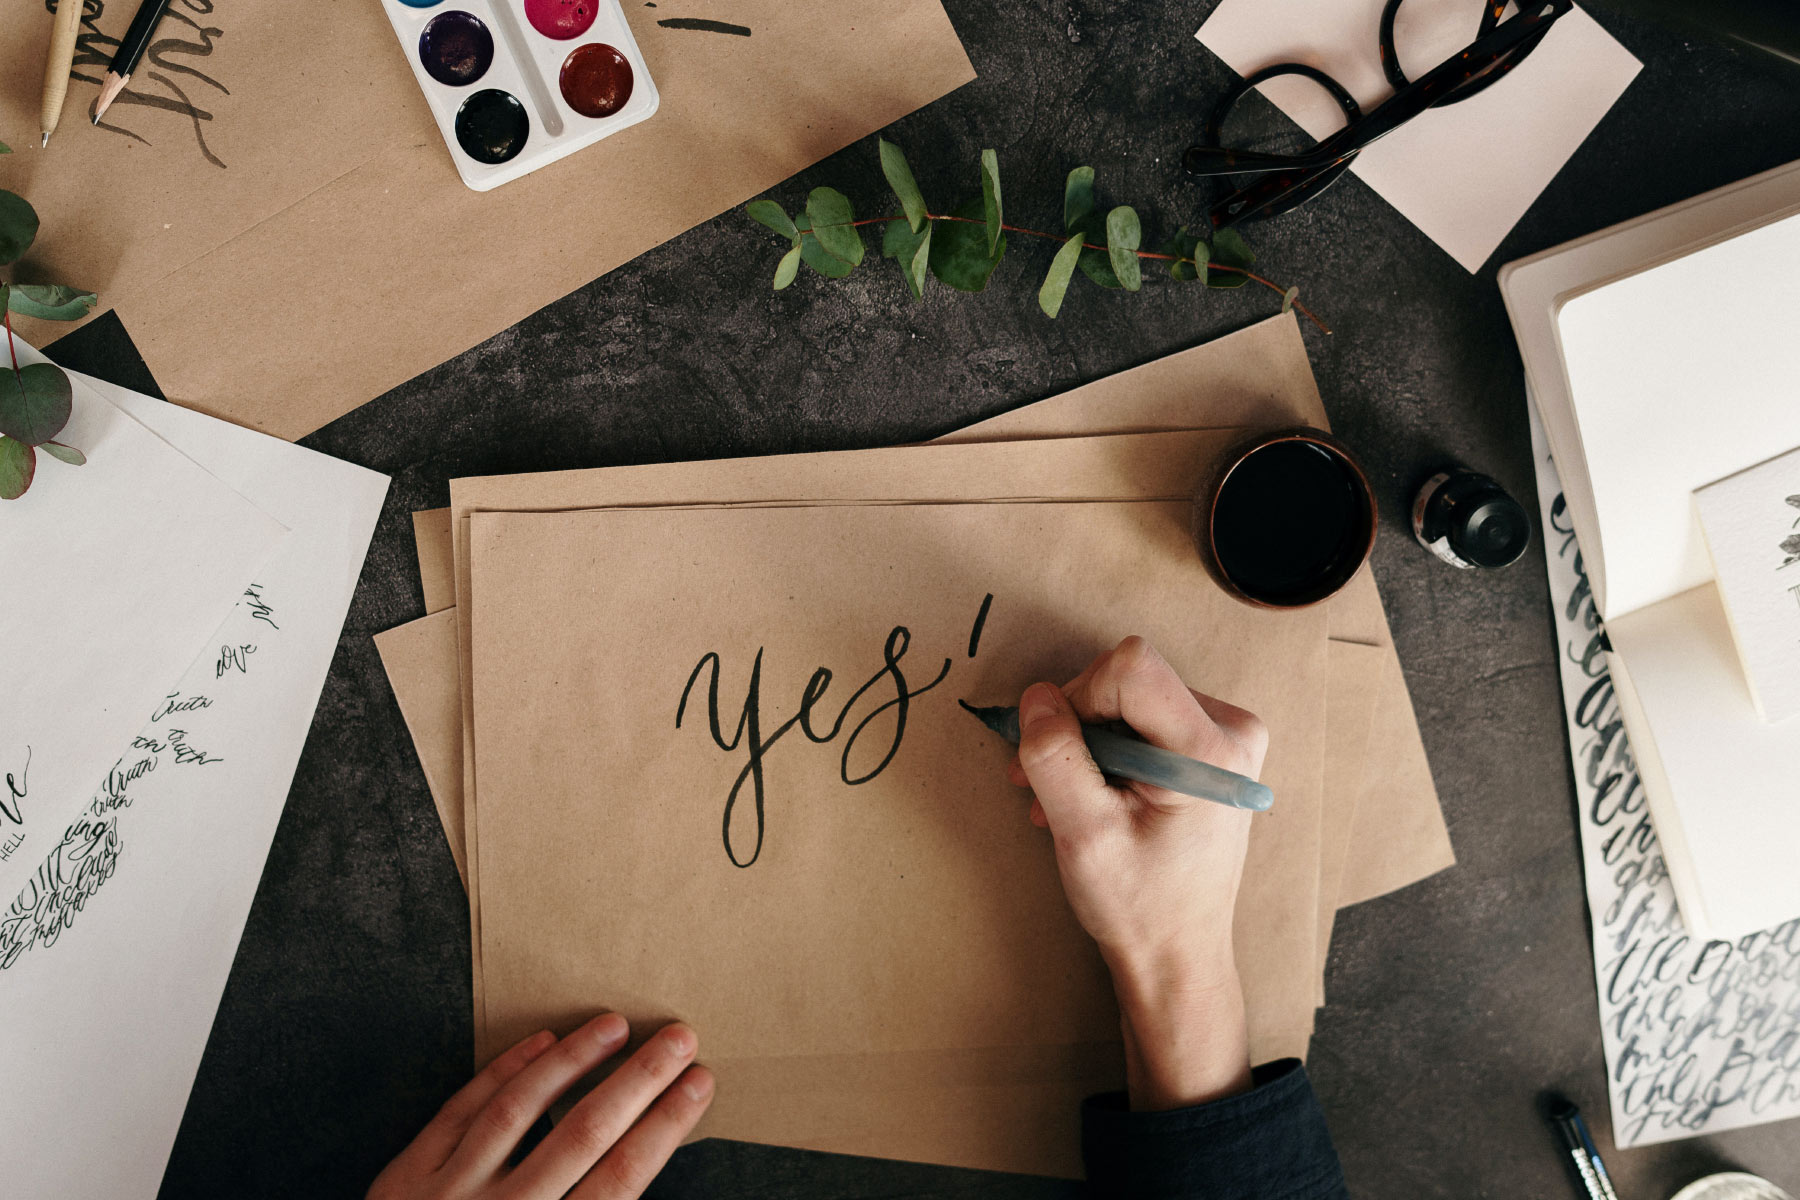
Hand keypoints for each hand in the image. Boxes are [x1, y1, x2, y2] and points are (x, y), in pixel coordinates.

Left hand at [370, 1014, 713, 1199]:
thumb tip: (639, 1159)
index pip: (622, 1177)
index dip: (665, 1125)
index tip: (700, 1082)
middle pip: (584, 1134)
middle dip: (638, 1080)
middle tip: (679, 1036)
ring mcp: (449, 1194)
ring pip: (519, 1109)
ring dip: (572, 1061)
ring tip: (613, 1024)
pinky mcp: (405, 1179)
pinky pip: (460, 1110)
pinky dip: (502, 1072)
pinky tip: (540, 1042)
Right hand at [1009, 636, 1266, 1111]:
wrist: (1178, 954)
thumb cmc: (1139, 905)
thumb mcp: (1083, 833)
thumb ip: (1055, 758)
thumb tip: (1035, 697)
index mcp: (1211, 750)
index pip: (1129, 668)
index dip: (1077, 700)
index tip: (1058, 755)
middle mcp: (1233, 731)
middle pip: (1127, 680)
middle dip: (1076, 726)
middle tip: (1044, 785)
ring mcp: (1227, 739)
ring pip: (1128, 699)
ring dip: (1085, 744)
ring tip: (1062, 801)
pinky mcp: (1212, 749)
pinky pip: (1143, 719)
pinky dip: (1107, 753)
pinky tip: (1088, 797)